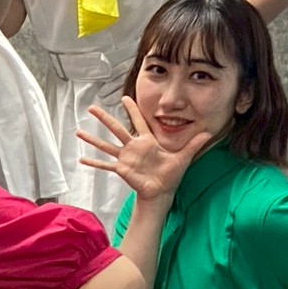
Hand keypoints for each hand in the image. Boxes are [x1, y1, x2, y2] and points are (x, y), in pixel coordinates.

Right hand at [78, 97, 211, 202]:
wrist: (162, 192)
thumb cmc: (171, 175)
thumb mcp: (184, 157)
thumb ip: (194, 144)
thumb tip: (209, 133)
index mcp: (147, 141)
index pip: (138, 121)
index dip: (132, 109)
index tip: (124, 97)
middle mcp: (133, 147)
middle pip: (116, 128)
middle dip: (104, 118)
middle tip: (91, 108)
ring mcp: (125, 158)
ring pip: (106, 145)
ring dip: (92, 139)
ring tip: (78, 132)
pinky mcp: (121, 169)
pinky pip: (105, 165)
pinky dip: (94, 163)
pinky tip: (81, 160)